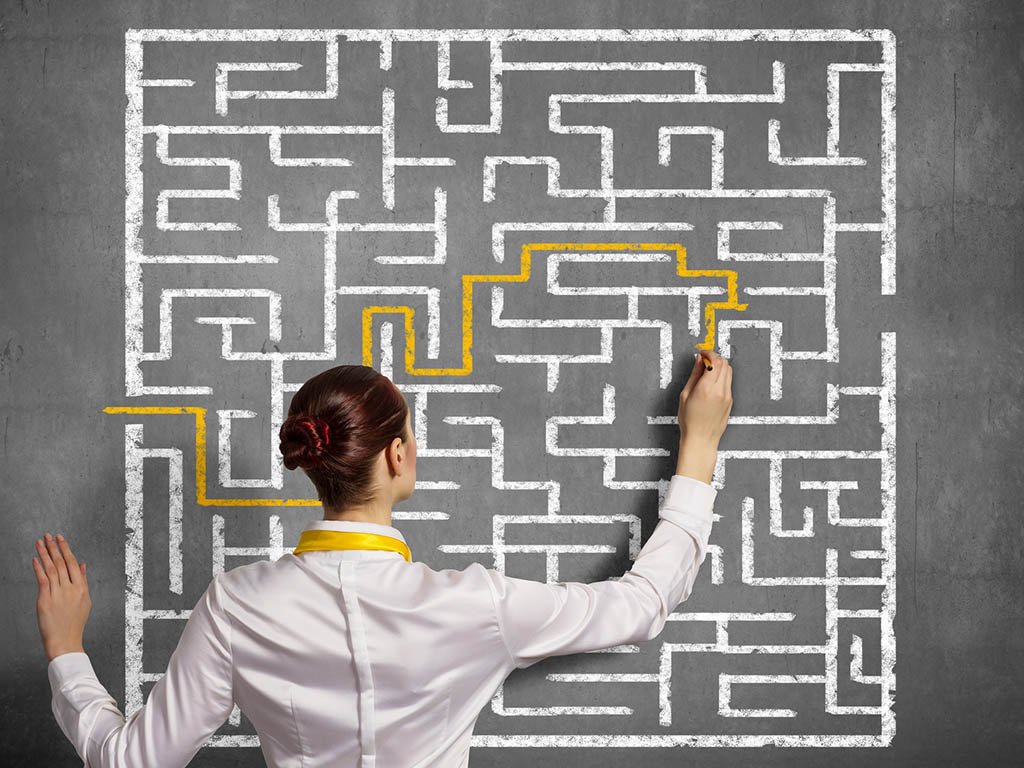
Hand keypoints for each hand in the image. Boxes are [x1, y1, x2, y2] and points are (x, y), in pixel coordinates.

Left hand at [33, 532, 91, 661]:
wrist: (65, 641)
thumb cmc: (74, 623)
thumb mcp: (85, 601)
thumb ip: (83, 581)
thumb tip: (83, 564)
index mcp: (82, 588)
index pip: (73, 563)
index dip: (65, 549)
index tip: (60, 538)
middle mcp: (71, 588)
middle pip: (62, 562)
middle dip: (54, 547)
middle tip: (48, 535)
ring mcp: (58, 593)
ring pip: (52, 568)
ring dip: (45, 554)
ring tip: (40, 542)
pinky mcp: (45, 600)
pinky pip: (42, 579)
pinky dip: (38, 568)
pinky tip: (35, 559)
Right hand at [677, 348, 733, 446]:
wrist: (701, 439)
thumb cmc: (689, 421)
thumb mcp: (685, 395)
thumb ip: (694, 375)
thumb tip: (699, 360)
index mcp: (706, 388)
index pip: (714, 360)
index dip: (708, 353)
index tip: (702, 353)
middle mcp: (720, 390)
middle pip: (724, 363)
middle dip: (714, 358)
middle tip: (704, 361)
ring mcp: (727, 395)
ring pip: (728, 371)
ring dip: (719, 366)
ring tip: (707, 372)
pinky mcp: (730, 400)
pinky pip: (728, 382)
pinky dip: (721, 377)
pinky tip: (711, 383)